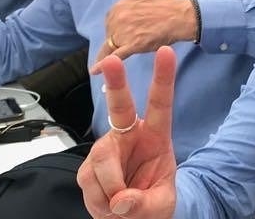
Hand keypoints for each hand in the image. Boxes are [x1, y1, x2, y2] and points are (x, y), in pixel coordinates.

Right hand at [78, 48, 176, 218]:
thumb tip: (122, 201)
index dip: (163, 78)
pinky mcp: (88, 167)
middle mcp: (129, 136)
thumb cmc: (153, 203)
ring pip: (100, 160)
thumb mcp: (162, 206)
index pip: (161, 103)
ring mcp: (106, 149)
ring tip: (120, 207)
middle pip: (120, 106)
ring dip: (110, 188)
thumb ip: (145, 205)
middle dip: (115, 82)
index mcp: (156, 136)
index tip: (166, 51)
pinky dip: (98, 200)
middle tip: (110, 61)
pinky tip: (107, 206)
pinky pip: (88, 180)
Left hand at [96, 0, 196, 62]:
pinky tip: (95, 70)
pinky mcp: (133, 45)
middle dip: (118, 38)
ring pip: (113, 45)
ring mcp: (125, 31)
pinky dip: (104, 64)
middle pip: (110, 33)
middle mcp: (119, 17)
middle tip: (133, 38)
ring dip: (114, 51)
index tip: (129, 28)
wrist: (179, 16)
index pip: (110, 20)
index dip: (118, 26)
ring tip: (121, 55)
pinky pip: (115, 56)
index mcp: (119, 4)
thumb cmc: (164, 1)